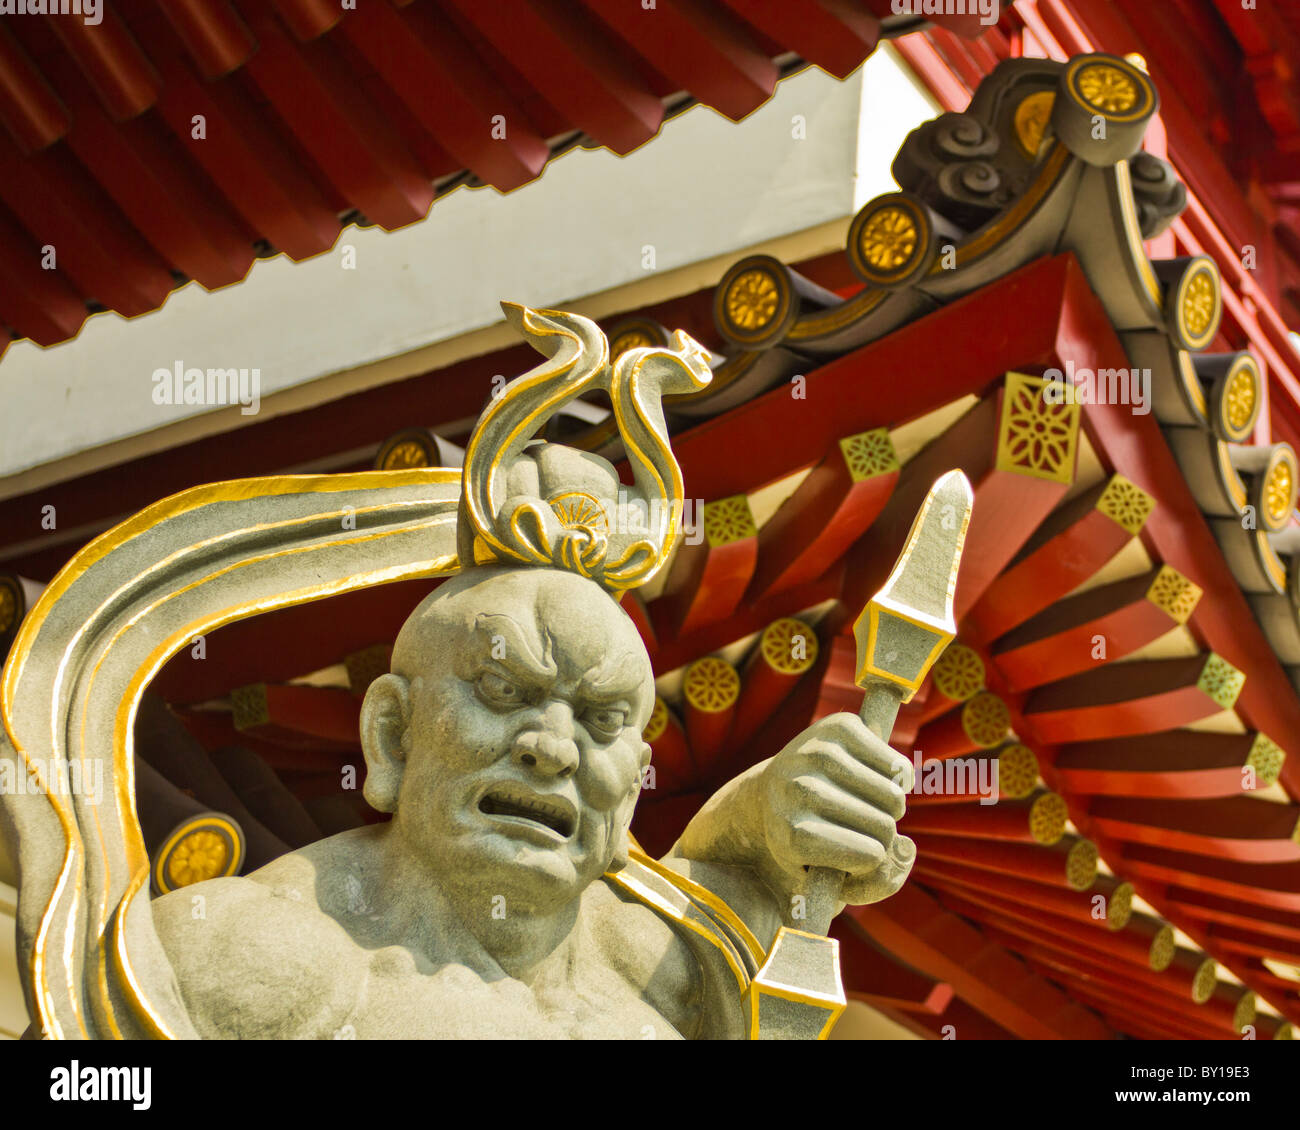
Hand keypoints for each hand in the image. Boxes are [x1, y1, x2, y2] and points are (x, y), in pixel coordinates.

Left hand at [760, 712, 914, 908]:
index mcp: (790, 834)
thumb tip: (909, 848)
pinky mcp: (838, 727)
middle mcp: (799, 789)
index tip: (844, 856)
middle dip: (881, 835)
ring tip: (866, 807)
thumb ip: (878, 885)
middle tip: (854, 829)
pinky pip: (898, 766)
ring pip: (894, 796)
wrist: (774, 791)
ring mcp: (817, 753)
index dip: (869, 862)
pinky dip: (901, 780)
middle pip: (883, 827)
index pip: (870, 855)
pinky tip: (880, 782)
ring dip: (891, 809)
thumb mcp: (832, 880)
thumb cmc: (808, 842)